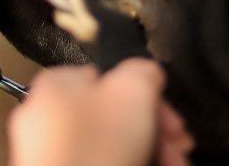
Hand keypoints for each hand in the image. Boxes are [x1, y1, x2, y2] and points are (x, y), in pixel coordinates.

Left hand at [7, 59, 193, 165]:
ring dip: (149, 155)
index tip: (175, 126)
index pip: (112, 79)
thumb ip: (144, 71)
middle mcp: (47, 117)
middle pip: (115, 117)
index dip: (151, 101)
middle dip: (155, 135)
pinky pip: (100, 164)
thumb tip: (148, 76)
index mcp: (58, 84)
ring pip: (111, 146)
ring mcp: (50, 155)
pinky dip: (129, 165)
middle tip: (180, 154)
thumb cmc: (99, 142)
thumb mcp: (133, 90)